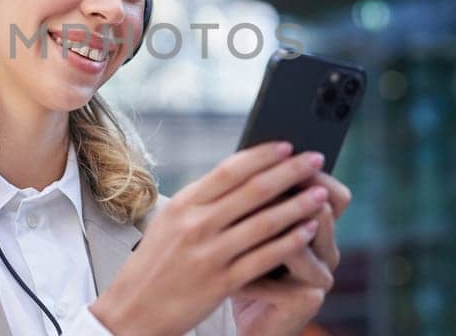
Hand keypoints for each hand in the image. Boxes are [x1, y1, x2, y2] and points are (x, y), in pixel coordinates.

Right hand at [89, 142, 329, 335]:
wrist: (134, 310)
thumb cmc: (154, 265)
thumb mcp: (169, 222)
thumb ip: (202, 201)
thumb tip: (240, 175)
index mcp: (183, 204)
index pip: (230, 170)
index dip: (263, 155)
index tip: (288, 145)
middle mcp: (196, 225)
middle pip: (253, 190)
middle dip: (291, 172)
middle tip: (316, 159)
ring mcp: (210, 254)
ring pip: (265, 223)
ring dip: (299, 205)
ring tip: (321, 194)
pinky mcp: (222, 283)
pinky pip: (265, 257)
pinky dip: (290, 241)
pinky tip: (308, 230)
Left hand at [232, 172, 350, 335]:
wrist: (251, 321)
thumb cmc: (246, 267)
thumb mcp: (251, 229)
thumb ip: (257, 201)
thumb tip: (249, 158)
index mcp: (321, 228)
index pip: (335, 194)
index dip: (310, 175)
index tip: (282, 149)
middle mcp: (328, 251)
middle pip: (321, 211)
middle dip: (283, 197)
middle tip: (251, 186)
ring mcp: (321, 277)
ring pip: (300, 243)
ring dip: (264, 233)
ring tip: (235, 227)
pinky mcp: (306, 302)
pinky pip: (278, 283)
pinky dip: (251, 277)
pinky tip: (230, 273)